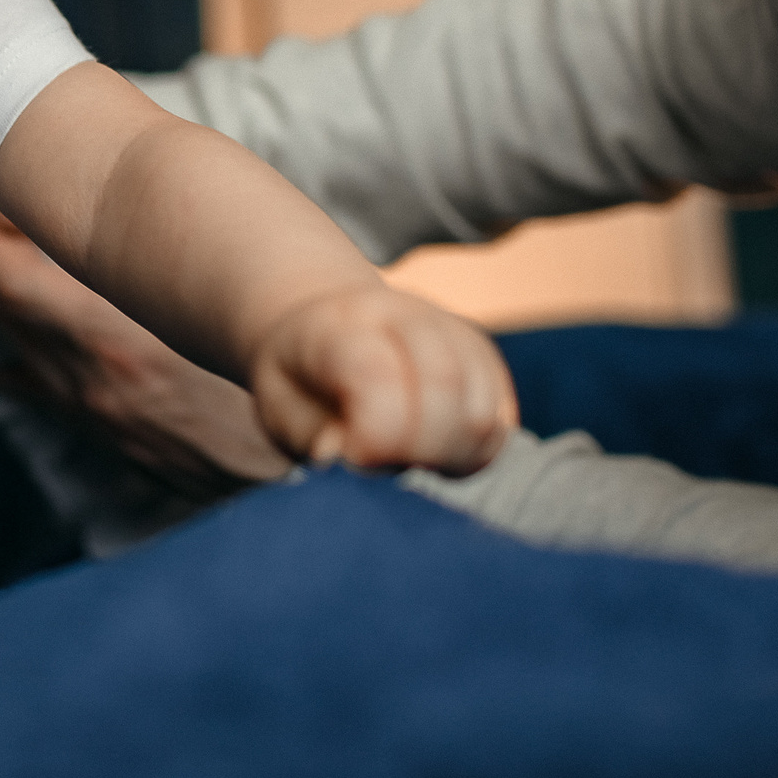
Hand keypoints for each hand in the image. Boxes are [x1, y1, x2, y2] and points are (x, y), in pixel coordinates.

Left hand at [0, 184, 295, 497]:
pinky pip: (50, 400)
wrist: (305, 473)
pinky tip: (0, 366)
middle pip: (4, 309)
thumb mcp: (210, 292)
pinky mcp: (118, 438)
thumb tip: (110, 202)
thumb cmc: (275, 363)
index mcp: (107, 327)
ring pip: (18, 352)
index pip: (8, 273)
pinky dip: (20, 373)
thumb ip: (158, 249)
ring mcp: (99, 411)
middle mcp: (88, 371)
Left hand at [242, 282, 515, 474]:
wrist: (328, 325)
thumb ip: (309, 434)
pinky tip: (433, 453)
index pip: (377, 374)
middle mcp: (404, 314)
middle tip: (383, 464)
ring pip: (482, 413)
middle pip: (443, 387)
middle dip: (418, 451)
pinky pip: (501, 423)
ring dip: (448, 457)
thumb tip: (343, 456)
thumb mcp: (277, 404)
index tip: (355, 458)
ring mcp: (452, 331)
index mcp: (341, 324)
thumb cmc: (301, 379)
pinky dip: (472, 453)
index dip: (375, 436)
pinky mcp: (484, 357)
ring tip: (405, 459)